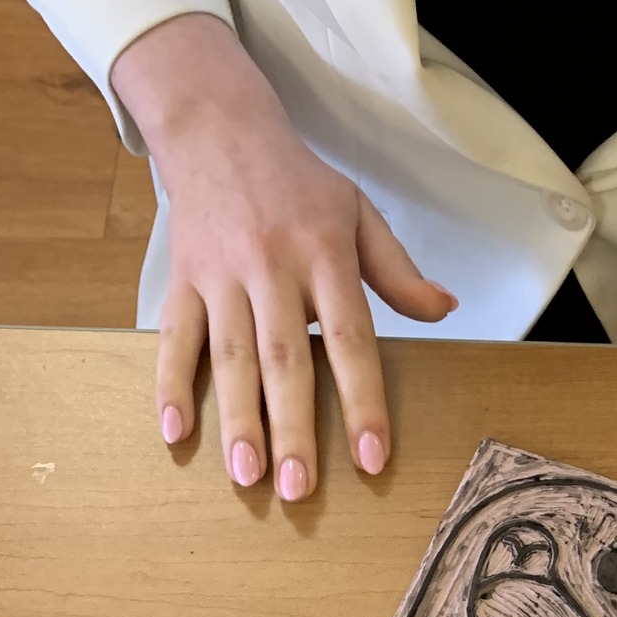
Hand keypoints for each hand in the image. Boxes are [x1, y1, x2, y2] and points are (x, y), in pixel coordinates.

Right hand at [111, 14, 455, 500]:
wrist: (218, 129)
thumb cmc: (297, 184)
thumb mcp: (358, 215)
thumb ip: (397, 271)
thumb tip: (446, 308)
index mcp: (325, 255)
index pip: (351, 339)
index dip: (362, 401)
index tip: (370, 457)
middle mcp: (272, 267)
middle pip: (285, 359)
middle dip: (292, 427)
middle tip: (298, 488)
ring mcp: (221, 274)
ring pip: (230, 356)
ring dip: (237, 420)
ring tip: (247, 476)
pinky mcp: (182, 278)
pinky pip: (174, 336)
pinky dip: (170, 384)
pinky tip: (176, 433)